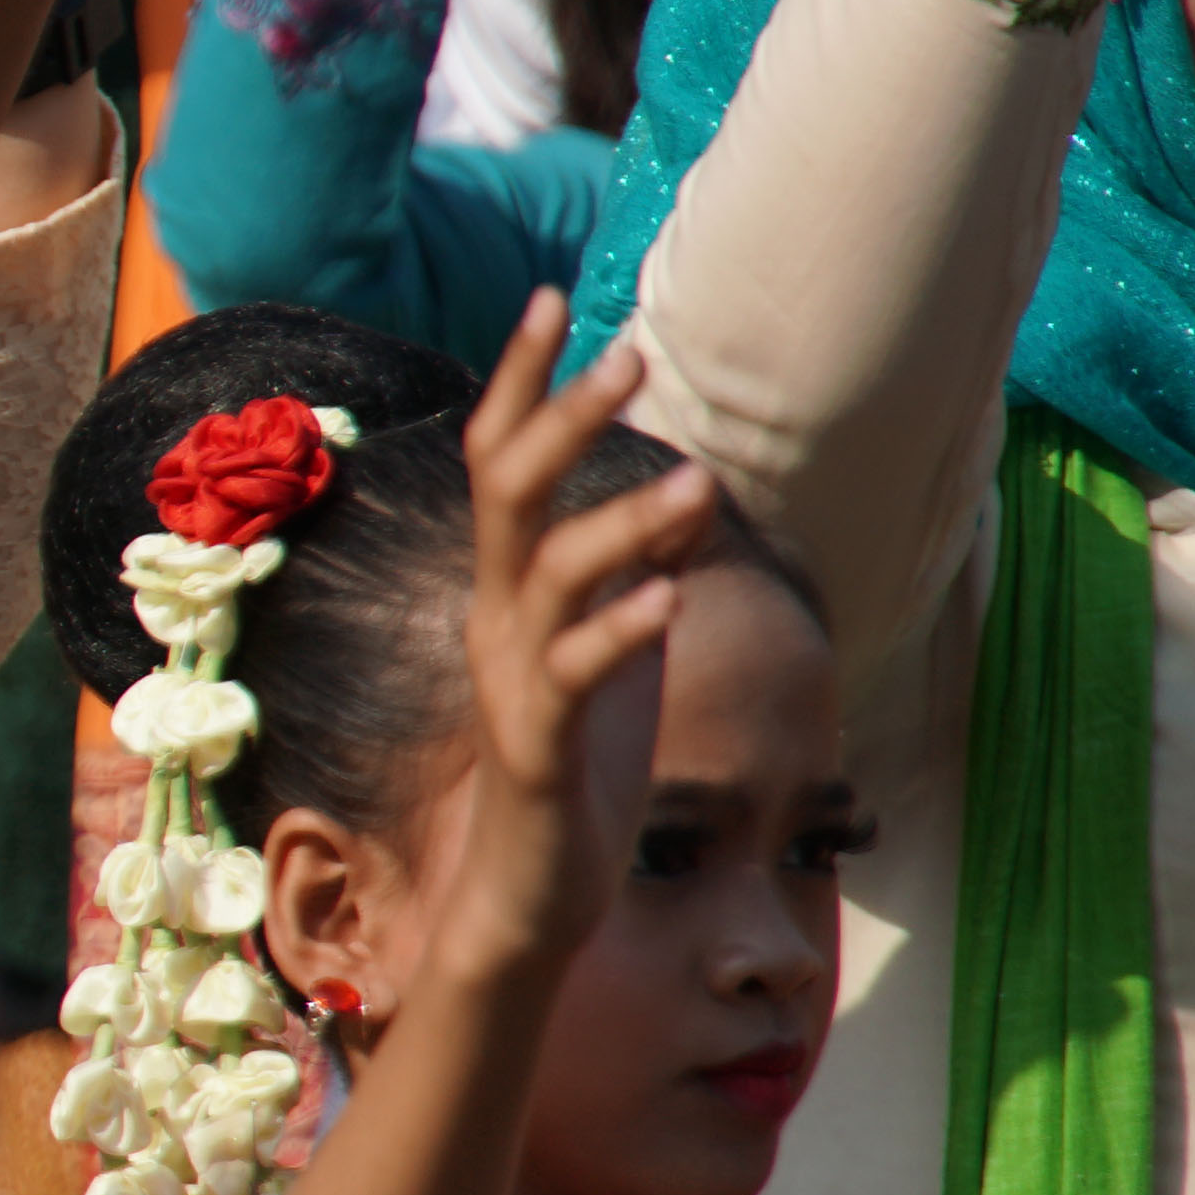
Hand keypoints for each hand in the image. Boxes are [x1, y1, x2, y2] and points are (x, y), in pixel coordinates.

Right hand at [432, 295, 715, 979]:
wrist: (531, 896)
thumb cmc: (579, 772)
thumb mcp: (614, 650)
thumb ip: (638, 571)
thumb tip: (692, 487)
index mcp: (508, 593)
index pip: (497, 464)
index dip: (518, 381)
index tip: (548, 298)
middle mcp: (495, 623)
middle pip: (507, 495)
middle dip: (563, 420)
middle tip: (630, 360)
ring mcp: (512, 683)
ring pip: (547, 576)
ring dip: (622, 523)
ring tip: (698, 486)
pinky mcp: (542, 751)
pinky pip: (573, 678)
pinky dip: (620, 631)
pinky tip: (673, 598)